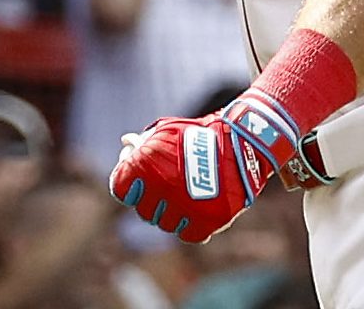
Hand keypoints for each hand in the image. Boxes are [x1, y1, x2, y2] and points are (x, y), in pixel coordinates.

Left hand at [110, 90, 303, 242]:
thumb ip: (144, 141)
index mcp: (146, 164)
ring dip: (173, 214)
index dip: (129, 187)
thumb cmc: (201, 134)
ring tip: (187, 197)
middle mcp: (162, 187)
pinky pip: (188, 234)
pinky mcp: (206, 221)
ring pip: (166, 224)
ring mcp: (184, 206)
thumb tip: (126, 146)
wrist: (242, 141)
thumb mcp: (168, 130)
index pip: (121, 189)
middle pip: (144, 211)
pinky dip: (192, 225)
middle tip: (170, 190)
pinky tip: (197, 210)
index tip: (139, 185)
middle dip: (153, 202)